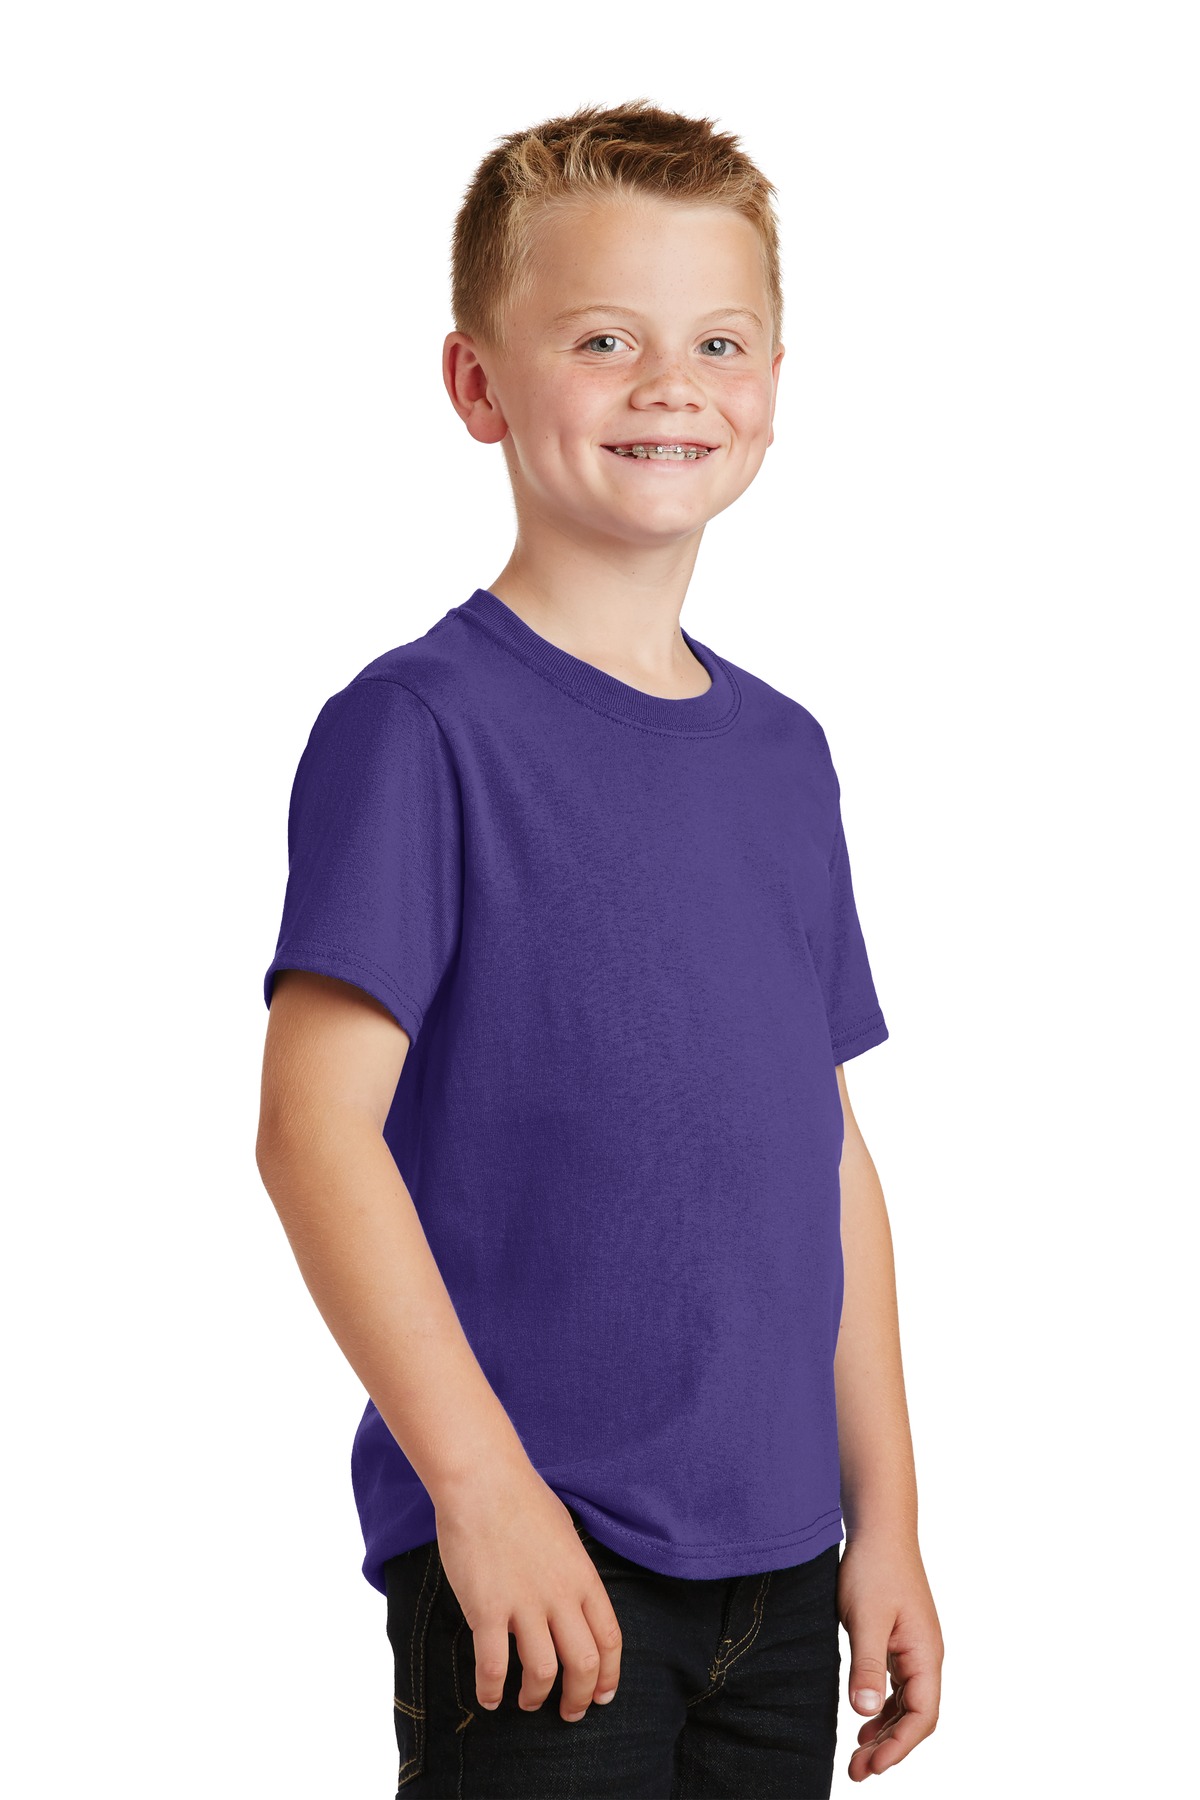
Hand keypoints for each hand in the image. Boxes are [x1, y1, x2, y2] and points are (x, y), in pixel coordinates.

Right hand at [432, 1461, 622, 1723]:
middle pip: (583, 1664)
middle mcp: (560, 1596)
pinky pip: (493, 1667)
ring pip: (543, 1673)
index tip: (601, 1696)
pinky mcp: (487, 1610)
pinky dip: (492, 1691)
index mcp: (584, 1577)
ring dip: (536, 1696)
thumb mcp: (565, 1533)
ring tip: (527, 1702)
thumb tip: (573, 1597)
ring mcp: (524, 1605)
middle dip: (579, 1698)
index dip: (608, 1675)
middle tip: (569, 1713)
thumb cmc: (521, 1498)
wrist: (483, 1479)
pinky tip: (489, 1698)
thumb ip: (572, 1571)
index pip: (609, 1639)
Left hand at [837, 1532, 942, 1779]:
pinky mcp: (898, 1641)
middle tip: (857, 1771)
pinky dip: (881, 1708)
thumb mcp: (866, 1618)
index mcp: (925, 1653)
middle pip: (915, 1716)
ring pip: (905, 1704)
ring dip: (884, 1731)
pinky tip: (862, 1719)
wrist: (879, 1528)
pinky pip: (896, 1687)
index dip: (899, 1745)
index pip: (922, 1716)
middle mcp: (925, 1656)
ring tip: (857, 1757)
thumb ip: (866, 1665)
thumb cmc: (874, 1567)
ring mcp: (913, 1649)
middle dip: (889, 1747)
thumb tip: (864, 1712)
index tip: (872, 1765)